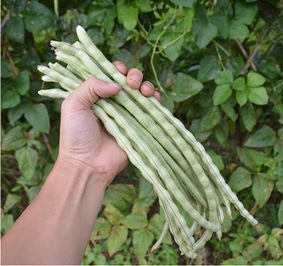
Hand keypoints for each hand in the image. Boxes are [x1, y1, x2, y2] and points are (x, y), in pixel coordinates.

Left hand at [57, 62, 159, 186]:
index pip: (111, 75)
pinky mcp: (139, 126)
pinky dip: (155, 101)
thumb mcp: (73, 105)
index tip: (119, 71)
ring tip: (144, 91)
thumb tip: (118, 85)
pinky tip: (153, 98)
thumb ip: (91, 86)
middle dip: (134, 76)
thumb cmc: (76, 135)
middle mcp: (114, 102)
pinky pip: (151, 110)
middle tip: (132, 83)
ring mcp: (128, 114)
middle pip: (129, 82)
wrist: (88, 164)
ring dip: (146, 86)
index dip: (117, 70)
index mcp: (97, 95)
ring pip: (142, 93)